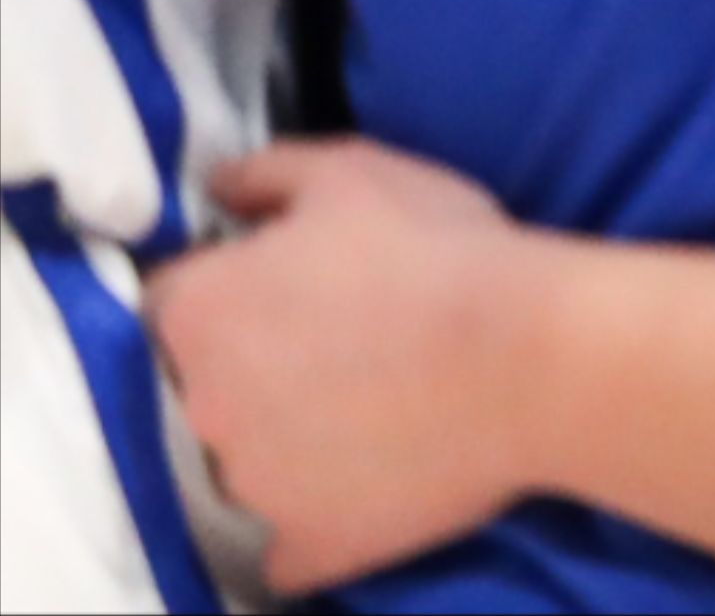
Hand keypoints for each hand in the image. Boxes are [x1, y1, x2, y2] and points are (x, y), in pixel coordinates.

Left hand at [150, 140, 549, 594]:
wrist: (536, 358)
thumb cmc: (443, 252)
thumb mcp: (355, 172)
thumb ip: (266, 173)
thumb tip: (219, 188)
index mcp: (200, 312)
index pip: (175, 297)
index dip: (233, 283)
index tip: (294, 280)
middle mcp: (203, 404)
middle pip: (206, 383)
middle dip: (256, 361)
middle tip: (347, 338)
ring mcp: (253, 483)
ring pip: (247, 459)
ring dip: (288, 436)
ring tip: (379, 404)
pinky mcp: (308, 540)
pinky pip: (288, 544)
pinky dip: (313, 521)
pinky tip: (363, 484)